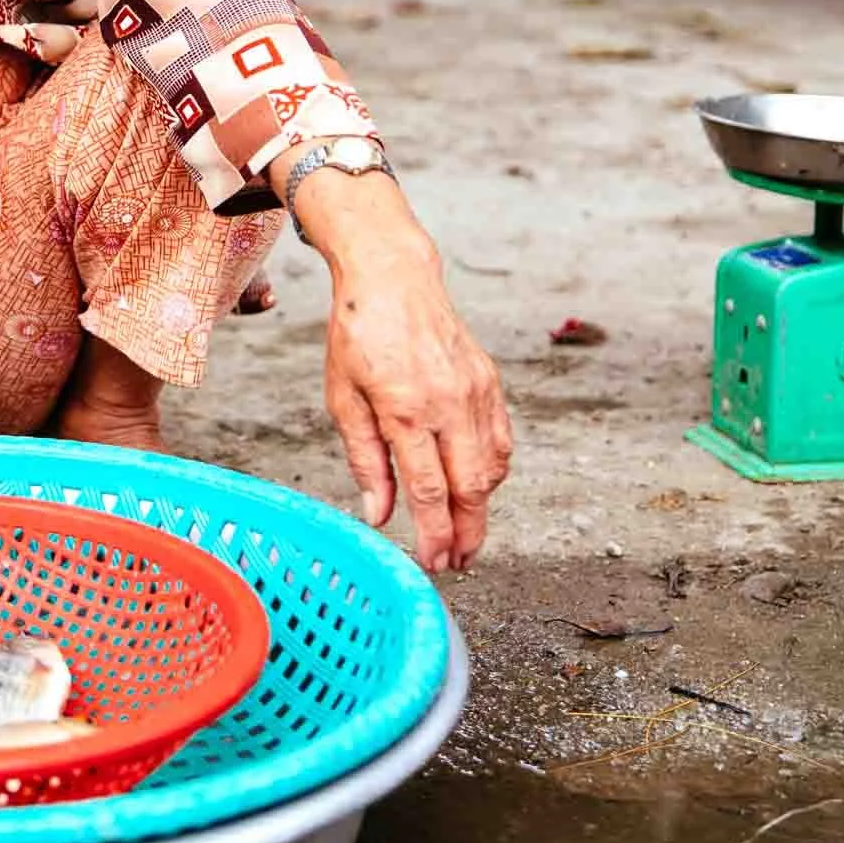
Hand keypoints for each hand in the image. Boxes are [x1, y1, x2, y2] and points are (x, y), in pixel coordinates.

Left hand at [322, 238, 512, 573]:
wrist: (394, 278)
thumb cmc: (358, 336)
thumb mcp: (343, 397)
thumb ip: (365, 459)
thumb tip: (379, 515)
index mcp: (405, 409)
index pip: (428, 489)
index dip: (434, 534)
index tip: (433, 563)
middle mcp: (448, 403)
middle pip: (471, 487)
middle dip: (468, 534)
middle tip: (458, 564)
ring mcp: (475, 392)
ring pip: (492, 467)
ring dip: (483, 507)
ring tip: (464, 533)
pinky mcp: (490, 382)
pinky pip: (501, 439)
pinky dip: (493, 470)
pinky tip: (477, 487)